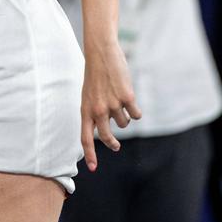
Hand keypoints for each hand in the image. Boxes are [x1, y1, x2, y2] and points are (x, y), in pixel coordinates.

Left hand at [80, 37, 140, 169]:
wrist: (101, 54)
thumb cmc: (95, 75)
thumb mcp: (88, 95)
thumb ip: (94, 112)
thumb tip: (104, 131)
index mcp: (85, 109)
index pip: (85, 137)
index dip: (90, 154)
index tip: (92, 168)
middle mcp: (98, 110)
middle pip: (107, 137)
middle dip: (112, 143)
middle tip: (115, 146)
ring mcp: (113, 105)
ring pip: (125, 123)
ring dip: (124, 115)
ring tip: (117, 99)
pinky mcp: (127, 99)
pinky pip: (136, 115)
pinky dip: (135, 110)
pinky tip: (129, 97)